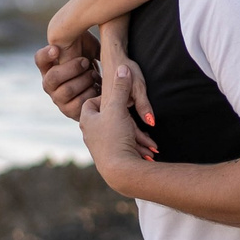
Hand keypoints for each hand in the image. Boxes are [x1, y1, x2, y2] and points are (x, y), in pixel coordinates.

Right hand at [37, 35, 98, 121]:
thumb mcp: (88, 50)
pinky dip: (90, 95)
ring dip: (83, 81)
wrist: (101, 92)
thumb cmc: (92, 65)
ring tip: (94, 75)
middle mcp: (49, 84)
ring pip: (66, 90)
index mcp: (49, 67)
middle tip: (85, 62)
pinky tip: (97, 88)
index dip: (46, 55)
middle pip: (53, 77)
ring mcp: (58, 99)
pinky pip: (77, 104)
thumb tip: (85, 24)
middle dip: (71, 68)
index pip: (40, 60)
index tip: (57, 48)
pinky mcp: (68, 112)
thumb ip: (82, 41)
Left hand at [79, 61, 156, 180]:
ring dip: (138, 138)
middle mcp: (91, 134)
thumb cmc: (115, 137)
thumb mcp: (118, 108)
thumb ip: (121, 88)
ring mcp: (101, 147)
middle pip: (109, 120)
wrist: (119, 171)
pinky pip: (126, 148)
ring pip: (121, 136)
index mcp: (88, 120)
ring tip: (151, 145)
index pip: (91, 103)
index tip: (119, 98)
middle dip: (130, 122)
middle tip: (140, 120)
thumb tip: (122, 68)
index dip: (104, 98)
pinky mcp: (111, 158)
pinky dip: (137, 147)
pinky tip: (148, 151)